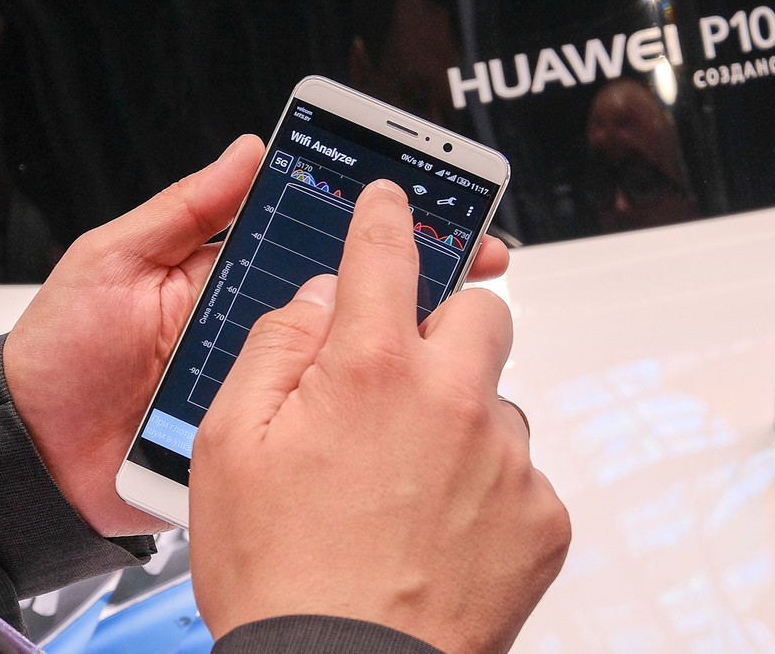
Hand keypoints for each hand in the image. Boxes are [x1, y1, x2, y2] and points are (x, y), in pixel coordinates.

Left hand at [2, 137, 509, 536]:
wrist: (34, 452)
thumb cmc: (63, 350)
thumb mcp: (114, 259)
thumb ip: (184, 209)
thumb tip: (250, 149)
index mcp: (231, 277)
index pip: (315, 239)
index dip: (372, 223)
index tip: (430, 206)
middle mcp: (258, 328)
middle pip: (346, 299)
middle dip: (411, 280)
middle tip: (476, 261)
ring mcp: (262, 383)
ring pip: (338, 360)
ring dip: (391, 345)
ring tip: (450, 325)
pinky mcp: (256, 435)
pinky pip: (309, 419)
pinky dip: (351, 409)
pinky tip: (395, 396)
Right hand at [190, 180, 569, 652]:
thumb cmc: (279, 574)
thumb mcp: (231, 447)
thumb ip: (278, 348)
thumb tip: (321, 298)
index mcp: (372, 371)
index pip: (385, 254)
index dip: (384, 218)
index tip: (392, 201)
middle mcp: (453, 400)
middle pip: (479, 313)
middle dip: (444, 327)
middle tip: (403, 376)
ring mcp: (507, 459)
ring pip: (497, 401)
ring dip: (461, 420)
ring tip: (408, 488)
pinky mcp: (543, 516)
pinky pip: (520, 472)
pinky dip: (486, 487)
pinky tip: (440, 531)